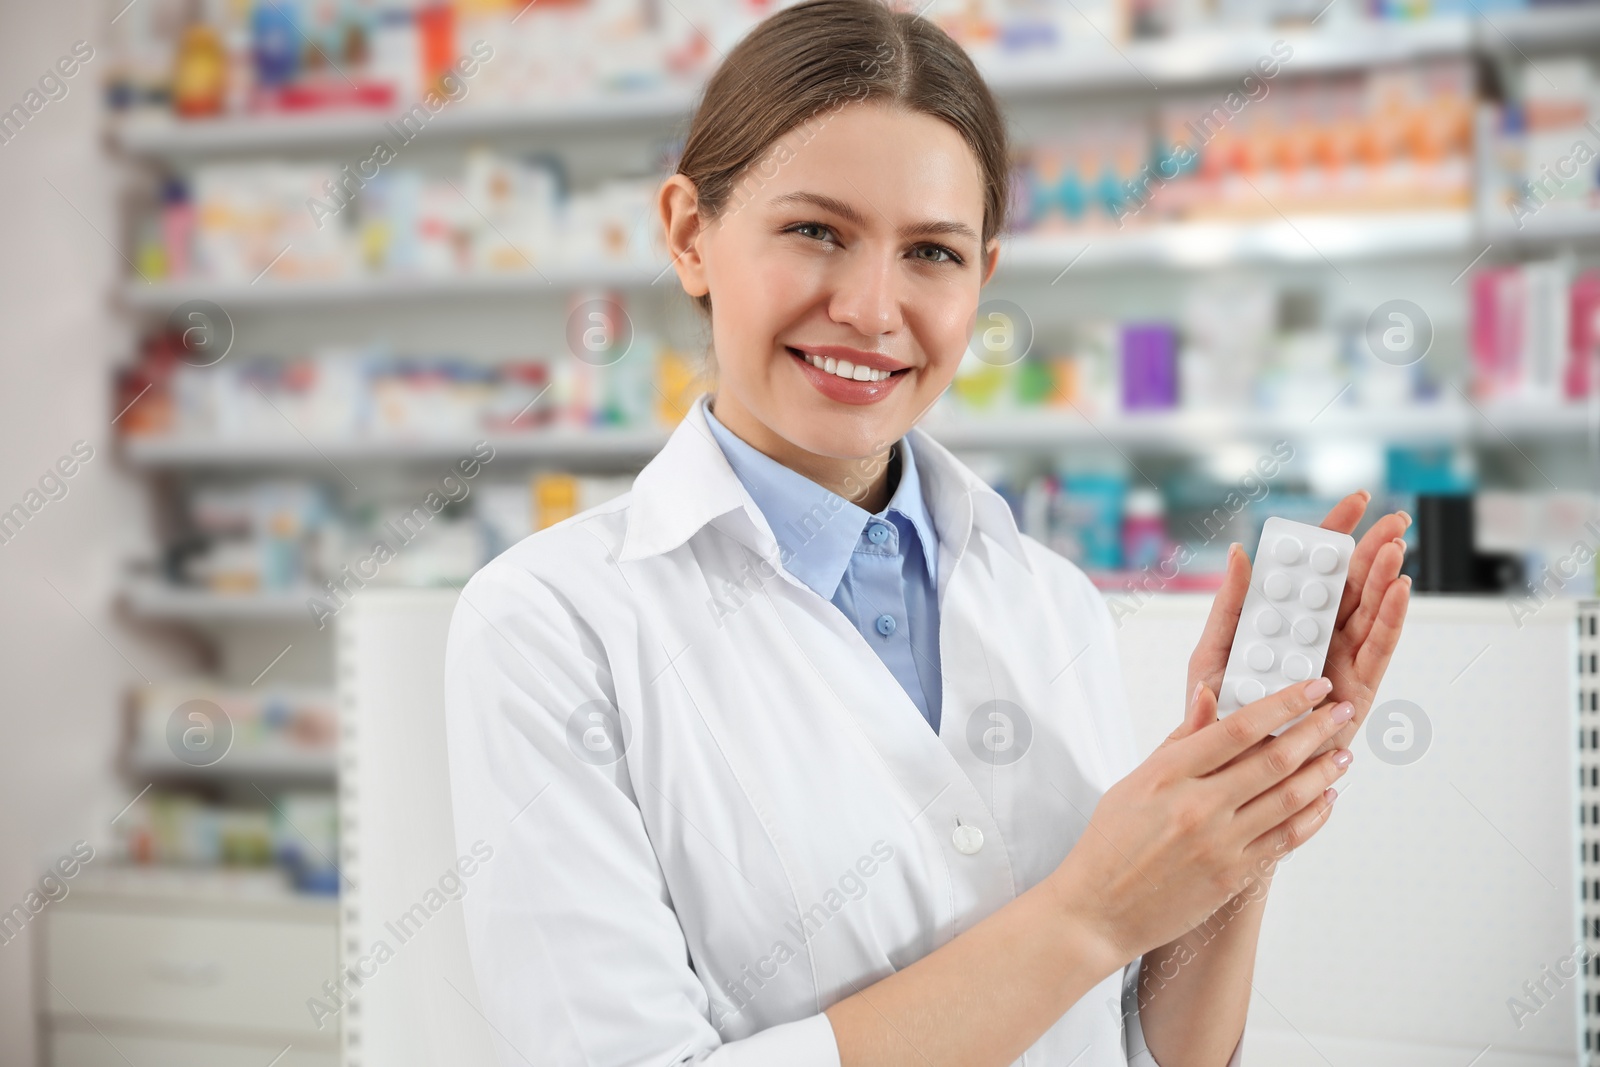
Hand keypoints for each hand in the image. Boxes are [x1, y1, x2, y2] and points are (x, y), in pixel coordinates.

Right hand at [1050, 677, 1355, 964]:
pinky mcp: (1233, 876)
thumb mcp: (1135, 781)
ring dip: (1324, 772)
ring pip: (1289, 799)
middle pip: (1274, 759)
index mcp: (1168, 775)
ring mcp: (1219, 844)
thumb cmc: (1110, 845)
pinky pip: (1286, 839)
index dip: (1284, 703)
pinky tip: (1325, 799)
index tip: (1311, 687)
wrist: (1098, 911)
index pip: (1239, 727)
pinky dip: (1312, 816)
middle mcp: (1197, 807)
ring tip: (1341, 754)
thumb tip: (1209, 697)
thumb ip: (1179, 740)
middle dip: (1316, 730)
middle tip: (1341, 712)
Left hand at [1162, 490, 1412, 771]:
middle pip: (1349, 585)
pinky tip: (1401, 588)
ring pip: (1367, 611)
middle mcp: (1315, 638)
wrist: (1226, 772)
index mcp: (1282, 622)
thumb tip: (1240, 554)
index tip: (1357, 502)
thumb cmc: (1216, 715)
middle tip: (1395, 519)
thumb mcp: (1213, 652)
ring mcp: (1338, 661)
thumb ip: (1229, 605)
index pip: (1312, 570)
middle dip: (1372, 550)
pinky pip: (1377, 649)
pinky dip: (1391, 618)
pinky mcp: (1356, 690)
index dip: (1334, 535)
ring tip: (1396, 546)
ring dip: (1384, 578)